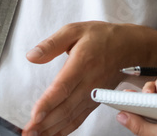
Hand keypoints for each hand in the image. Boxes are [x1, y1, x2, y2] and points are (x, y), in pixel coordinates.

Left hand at [22, 21, 154, 135]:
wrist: (128, 47)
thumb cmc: (102, 38)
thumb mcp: (74, 30)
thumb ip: (51, 44)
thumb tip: (32, 55)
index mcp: (82, 63)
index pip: (63, 87)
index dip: (48, 103)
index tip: (35, 115)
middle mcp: (89, 83)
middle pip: (65, 108)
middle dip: (45, 123)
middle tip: (28, 132)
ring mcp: (93, 95)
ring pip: (71, 117)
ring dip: (52, 129)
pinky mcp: (95, 101)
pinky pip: (79, 119)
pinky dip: (65, 129)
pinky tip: (53, 134)